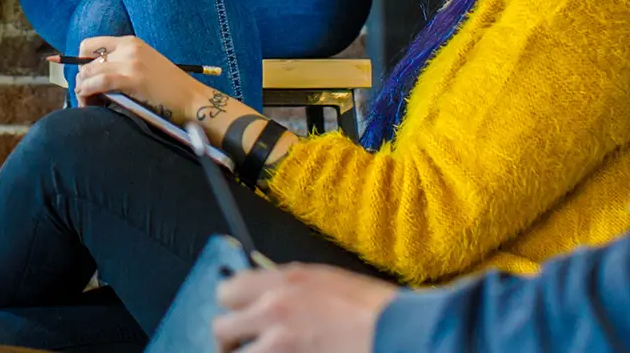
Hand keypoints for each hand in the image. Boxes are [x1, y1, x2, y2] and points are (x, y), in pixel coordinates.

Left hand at [71, 36, 211, 118]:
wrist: (192, 99)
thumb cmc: (169, 88)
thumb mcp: (143, 66)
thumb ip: (121, 65)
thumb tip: (91, 76)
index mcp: (130, 42)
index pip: (90, 45)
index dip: (80, 62)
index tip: (84, 78)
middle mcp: (128, 47)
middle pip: (86, 60)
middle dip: (80, 79)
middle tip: (84, 95)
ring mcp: (130, 62)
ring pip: (89, 71)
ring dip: (82, 88)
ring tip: (86, 102)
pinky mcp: (132, 78)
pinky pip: (98, 82)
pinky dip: (87, 90)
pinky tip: (88, 99)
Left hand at [214, 265, 399, 352]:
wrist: (407, 333)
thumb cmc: (381, 309)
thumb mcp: (329, 282)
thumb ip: (292, 290)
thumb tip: (271, 302)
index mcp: (283, 282)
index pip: (228, 292)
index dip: (233, 310)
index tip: (241, 322)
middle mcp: (274, 310)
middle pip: (222, 329)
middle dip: (231, 342)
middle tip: (245, 349)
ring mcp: (280, 345)